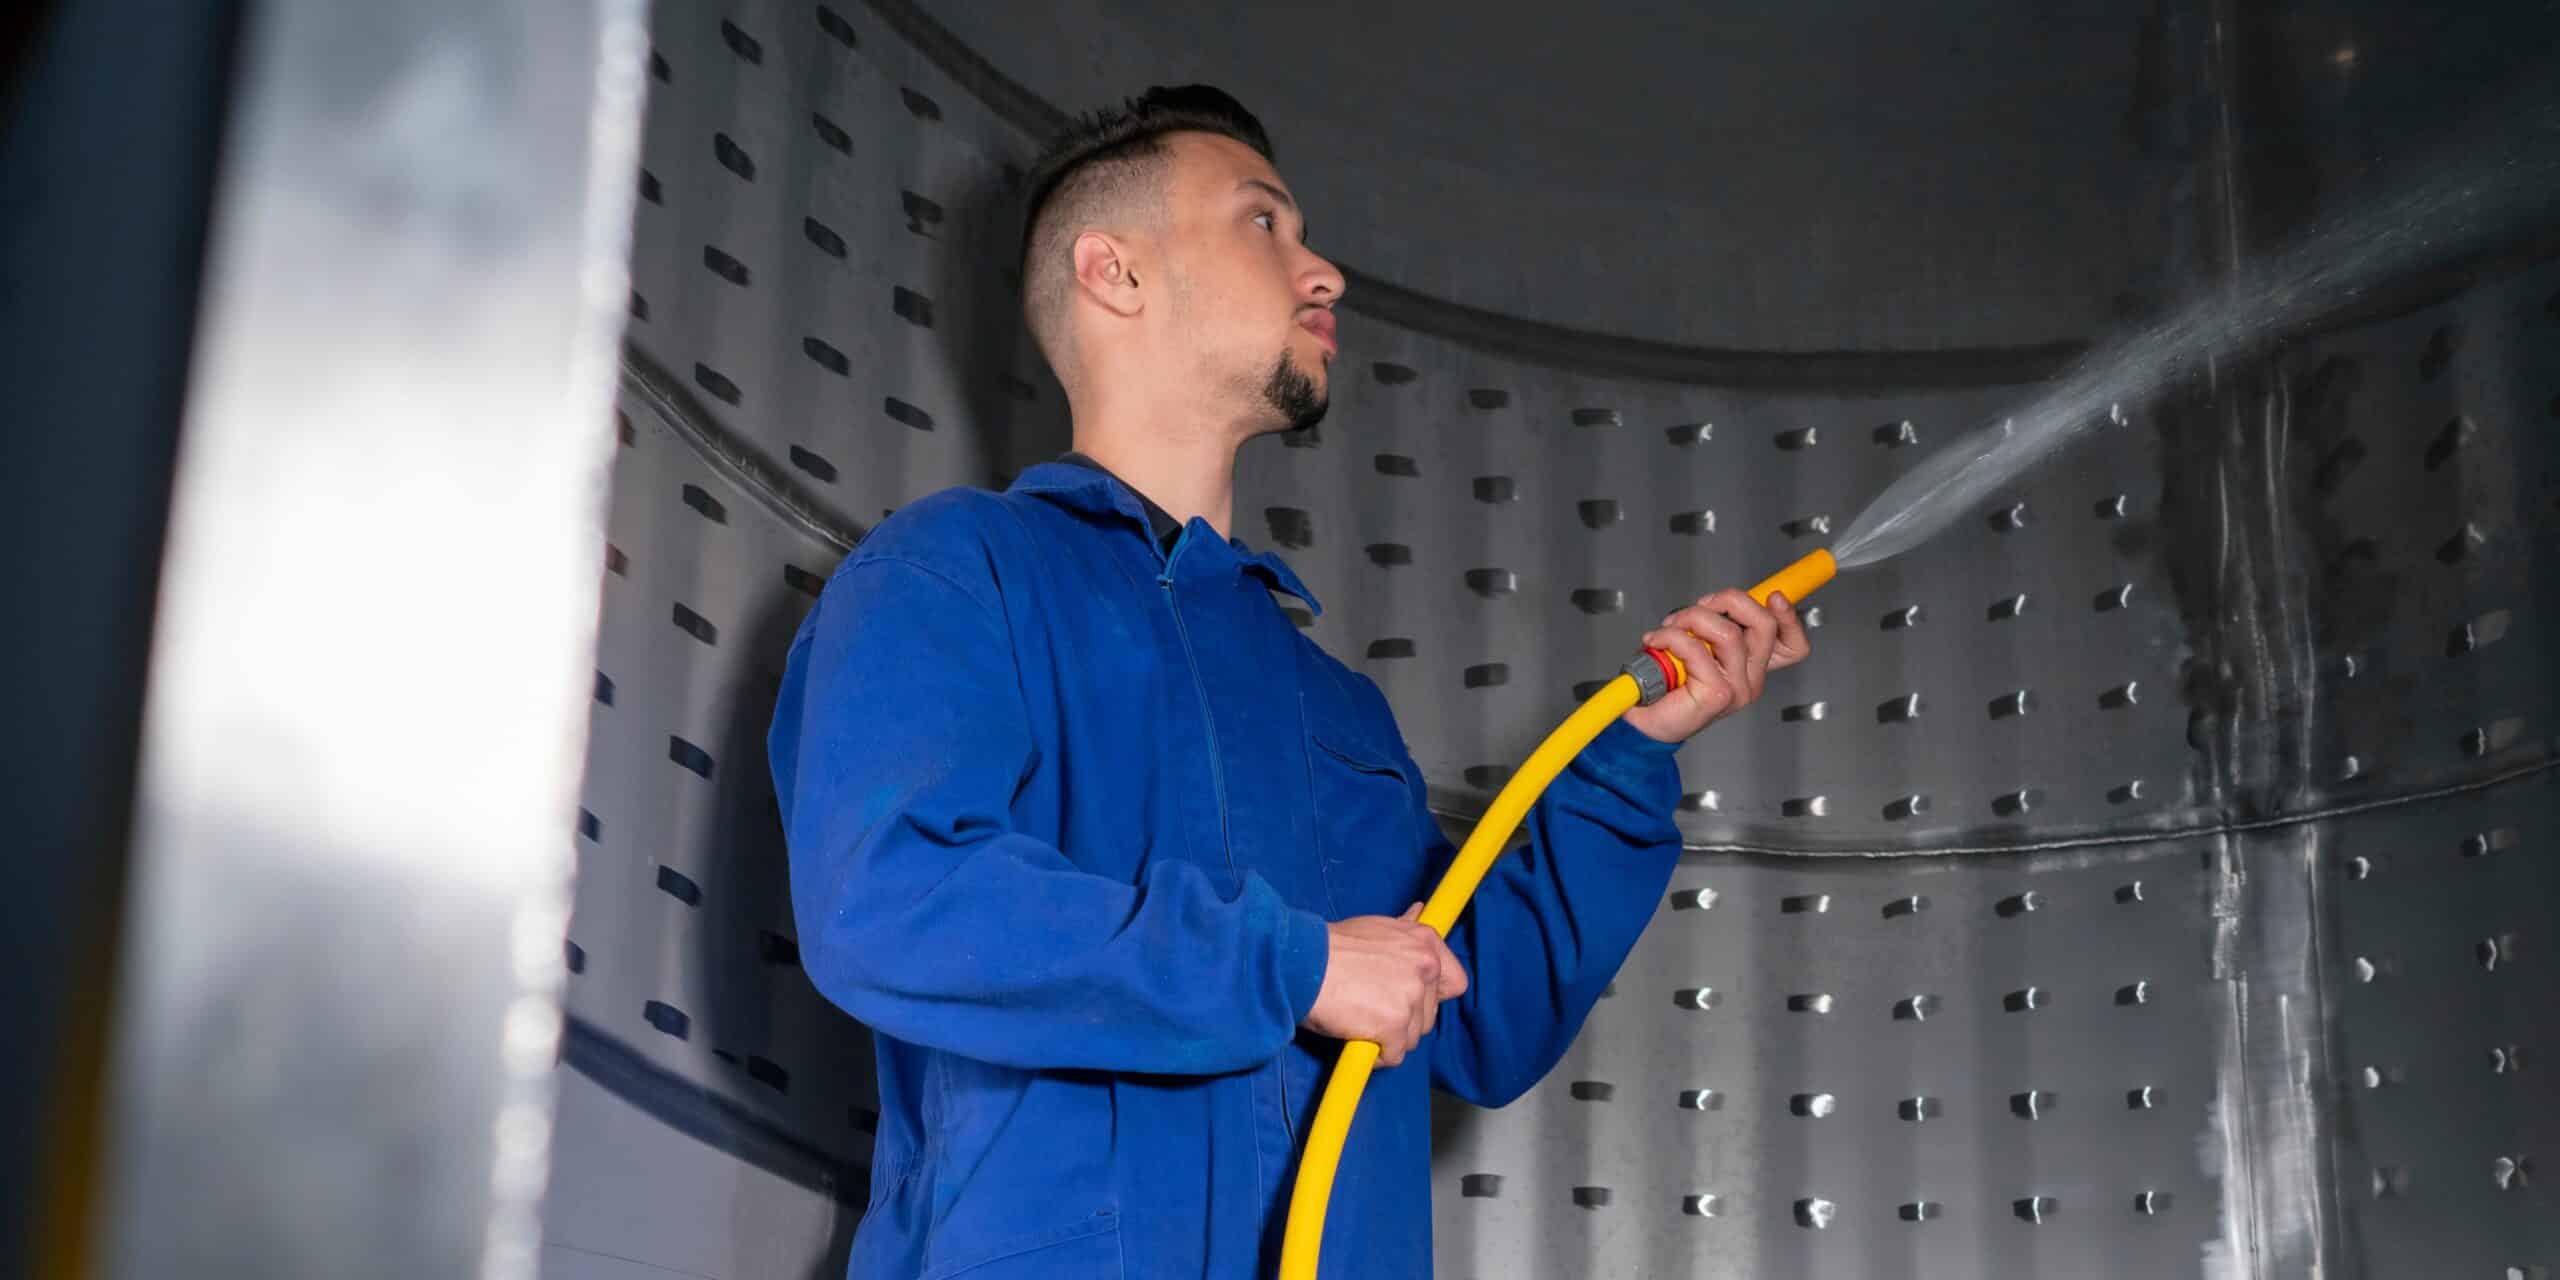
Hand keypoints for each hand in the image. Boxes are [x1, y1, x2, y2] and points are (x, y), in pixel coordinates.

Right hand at [1302, 903, 1469, 1066]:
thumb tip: (1420, 911)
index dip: (1431, 995)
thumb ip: (1403, 931)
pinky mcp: (1395, 1026)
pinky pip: (1394, 1056)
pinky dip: (1376, 1055)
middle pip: (1429, 1015)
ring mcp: (1411, 997)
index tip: (1408, 997)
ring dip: (1389, 1038)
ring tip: (1360, 1020)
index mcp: (1425, 942)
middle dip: (1403, 1019)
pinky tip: (1356, 1037)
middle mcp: (1425, 967)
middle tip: (1370, 1008)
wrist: (1301, 964)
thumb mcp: (1375, 928)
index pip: (1455, 982)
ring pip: (1412, 1037)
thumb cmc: (1331, 947)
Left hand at [1624, 589, 1812, 743]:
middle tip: (1700, 606)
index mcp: (1751, 665)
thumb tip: (1712, 603)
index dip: (1789, 617)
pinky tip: (1657, 642)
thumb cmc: (1666, 682)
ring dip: (1691, 618)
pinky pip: (1697, 649)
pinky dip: (1671, 636)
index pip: (1792, 645)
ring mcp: (1738, 688)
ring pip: (1728, 632)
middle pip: (1764, 625)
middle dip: (1728, 600)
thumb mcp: (1695, 645)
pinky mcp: (1718, 694)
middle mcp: (1750, 678)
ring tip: (1670, 627)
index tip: (1775, 597)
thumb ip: (1711, 627)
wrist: (1645, 719)